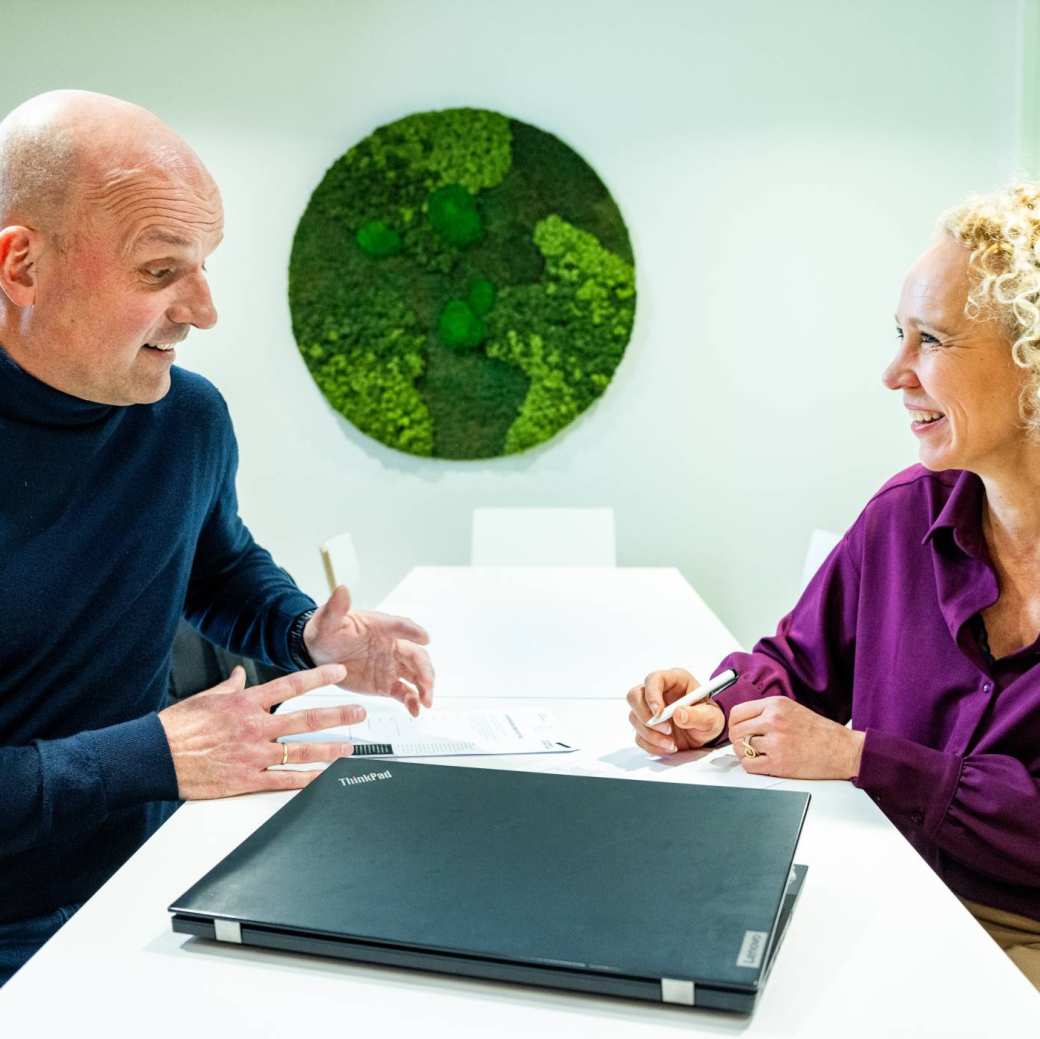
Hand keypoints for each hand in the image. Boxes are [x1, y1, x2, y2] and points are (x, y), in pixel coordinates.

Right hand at [159, 663, 363, 798]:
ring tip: (349, 747)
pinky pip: (282, 781)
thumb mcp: (205, 698)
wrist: (154, 756)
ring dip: (329, 749)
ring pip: (300, 751)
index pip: (290, 686)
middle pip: (305, 719)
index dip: (318, 678)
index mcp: (245, 703)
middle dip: (337, 715)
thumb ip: (228, 686)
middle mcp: (254, 727)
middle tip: (359, 713)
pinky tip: (322, 779)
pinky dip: (305, 781)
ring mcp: (252, 755)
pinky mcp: (246, 779)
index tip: (339, 673)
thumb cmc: (176, 728)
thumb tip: (237, 674)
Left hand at [304, 585, 433, 716]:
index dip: (413, 631)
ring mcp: (390, 665)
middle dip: (425, 670)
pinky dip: (413, 701)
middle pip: (416, 655)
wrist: (317, 653)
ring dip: (425, 687)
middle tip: (427, 684)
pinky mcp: (386, 683)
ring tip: (426, 701)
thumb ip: (336, 607)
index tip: (424, 638)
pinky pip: (404, 692)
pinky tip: (415, 711)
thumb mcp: (327, 620)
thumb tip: (341, 590)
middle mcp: (391, 645)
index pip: (401, 626)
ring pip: (416, 675)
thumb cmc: (325, 632)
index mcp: (380, 627)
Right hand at [626, 668, 724, 755]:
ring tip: (672, 743)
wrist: (706, 734)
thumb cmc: (709, 718)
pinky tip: (668, 746)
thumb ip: (698, 715)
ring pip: (634, 717)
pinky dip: (652, 745)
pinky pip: (639, 736)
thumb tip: (679, 714)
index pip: (654, 679)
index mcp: (674, 680)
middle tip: (666, 730)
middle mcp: (658, 692)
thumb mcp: (712, 718)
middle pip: (635, 696)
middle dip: (646, 716)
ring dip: (651, 734)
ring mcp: (649, 709)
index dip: (652, 694)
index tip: (659, 713)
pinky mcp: (646, 727)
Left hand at [728, 696, 864, 778]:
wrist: (843, 750)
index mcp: (775, 705)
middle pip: (735, 731)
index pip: (737, 713)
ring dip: (745, 753)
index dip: (734, 724)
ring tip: (757, 753)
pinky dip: (751, 765)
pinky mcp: (779, 763)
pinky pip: (749, 765)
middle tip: (746, 744)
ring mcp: (775, 742)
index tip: (738, 730)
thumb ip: (767, 712)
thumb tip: (743, 721)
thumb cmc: (820, 732)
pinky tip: (761, 762)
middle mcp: (773, 721)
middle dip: (738, 740)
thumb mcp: (792, 709)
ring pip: (740, 748)